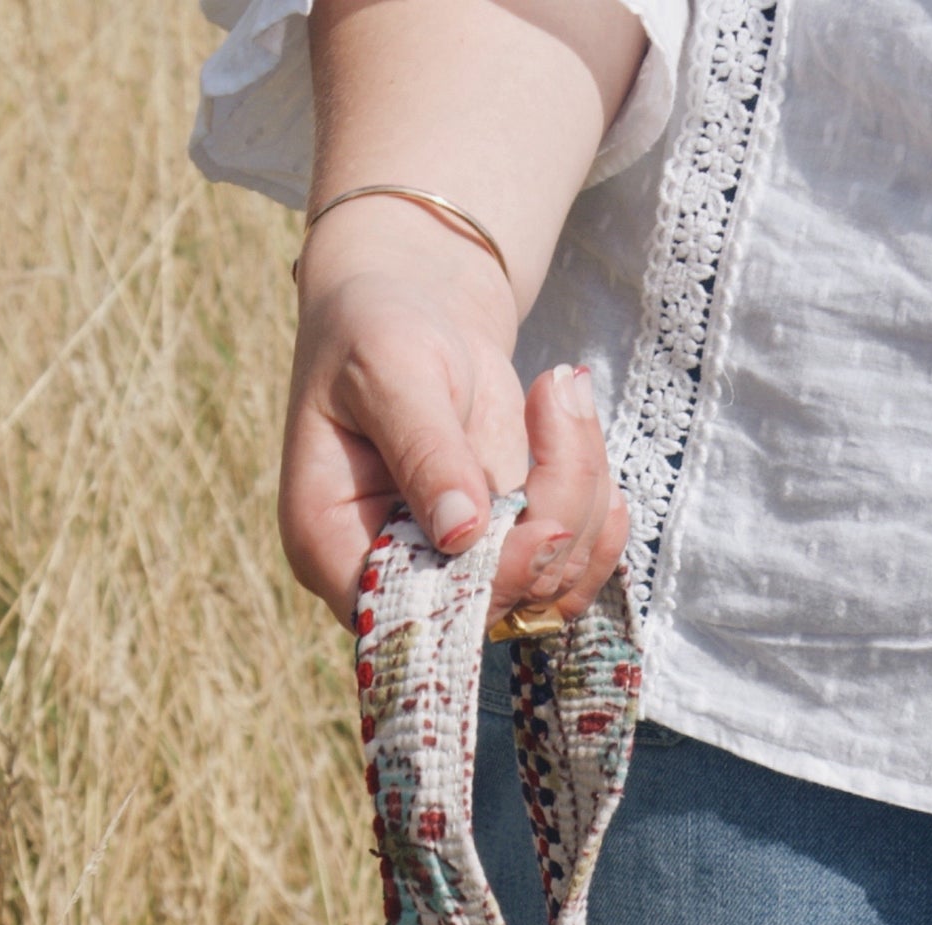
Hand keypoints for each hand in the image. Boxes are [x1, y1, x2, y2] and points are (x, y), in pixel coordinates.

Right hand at [277, 203, 628, 631]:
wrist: (410, 306)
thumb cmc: (374, 327)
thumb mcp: (388, 371)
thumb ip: (425, 450)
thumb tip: (464, 532)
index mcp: (333, 547)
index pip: (412, 611)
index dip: (486, 584)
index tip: (544, 522)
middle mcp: (396, 575)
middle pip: (497, 600)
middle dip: (552, 516)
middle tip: (559, 401)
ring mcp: (459, 569)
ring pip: (548, 584)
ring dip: (582, 494)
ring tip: (563, 391)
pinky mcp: (506, 548)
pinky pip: (571, 569)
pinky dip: (598, 514)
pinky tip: (585, 438)